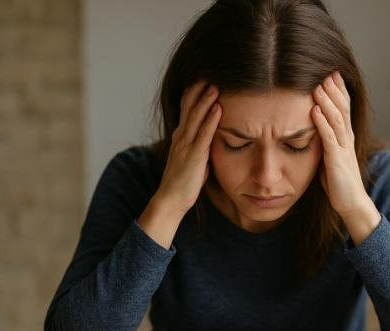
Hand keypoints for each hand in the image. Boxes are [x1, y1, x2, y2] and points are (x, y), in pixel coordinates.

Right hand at [157, 80, 221, 213]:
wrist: (171, 198)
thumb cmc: (184, 181)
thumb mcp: (192, 158)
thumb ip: (200, 145)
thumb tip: (211, 137)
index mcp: (181, 136)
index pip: (186, 109)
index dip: (193, 94)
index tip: (202, 80)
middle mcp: (181, 137)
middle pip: (190, 108)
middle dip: (199, 90)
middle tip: (209, 74)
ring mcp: (186, 145)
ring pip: (196, 117)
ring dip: (206, 100)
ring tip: (215, 85)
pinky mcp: (194, 155)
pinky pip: (204, 134)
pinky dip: (211, 120)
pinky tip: (218, 108)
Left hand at [311, 71, 380, 243]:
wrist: (351, 203)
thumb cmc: (338, 181)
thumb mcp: (330, 155)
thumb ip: (325, 140)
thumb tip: (312, 126)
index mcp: (345, 137)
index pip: (344, 108)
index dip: (338, 90)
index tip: (331, 73)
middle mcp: (347, 139)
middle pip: (343, 108)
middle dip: (335, 89)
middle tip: (327, 70)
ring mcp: (343, 148)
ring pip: (337, 119)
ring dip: (327, 101)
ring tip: (319, 85)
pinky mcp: (337, 160)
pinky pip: (329, 138)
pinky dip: (321, 123)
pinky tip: (314, 111)